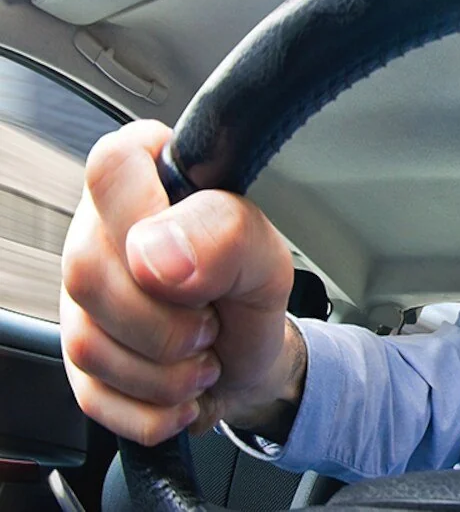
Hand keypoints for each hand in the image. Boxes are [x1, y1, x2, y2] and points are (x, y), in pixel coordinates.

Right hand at [60, 120, 299, 445]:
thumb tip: (157, 256)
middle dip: (169, 318)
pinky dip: (156, 407)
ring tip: (202, 354)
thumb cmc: (251, 293)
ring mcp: (78, 300)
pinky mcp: (76, 362)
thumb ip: (225, 235)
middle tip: (210, 321)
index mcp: (145, 183)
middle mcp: (96, 235)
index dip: (152, 222)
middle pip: (88, 271)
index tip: (194, 265)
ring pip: (87, 342)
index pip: (113, 167)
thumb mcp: (267, 257)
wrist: (252, 361)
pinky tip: (182, 389)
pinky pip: (95, 396)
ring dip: (168, 370)